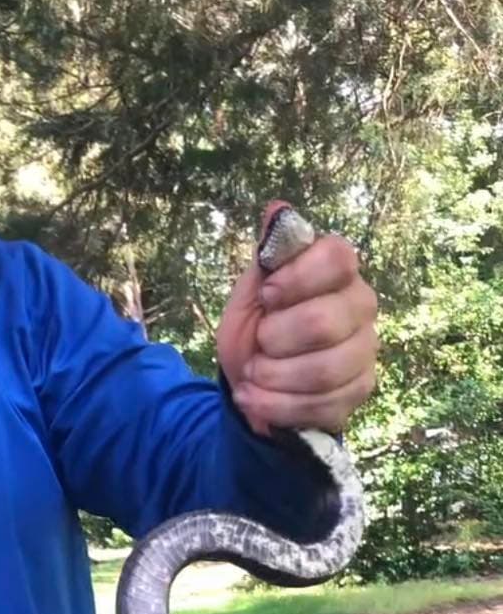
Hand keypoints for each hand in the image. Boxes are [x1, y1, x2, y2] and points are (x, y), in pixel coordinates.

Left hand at [216, 199, 377, 435]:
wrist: (252, 385)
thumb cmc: (255, 331)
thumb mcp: (248, 294)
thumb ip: (268, 257)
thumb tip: (277, 208)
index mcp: (336, 271)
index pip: (338, 257)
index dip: (296, 279)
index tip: (267, 296)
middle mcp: (361, 306)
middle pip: (323, 322)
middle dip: (273, 340)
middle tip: (258, 344)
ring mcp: (365, 350)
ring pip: (323, 370)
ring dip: (272, 377)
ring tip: (252, 375)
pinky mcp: (359, 391)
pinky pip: (321, 404)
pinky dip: (276, 405)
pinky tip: (256, 398)